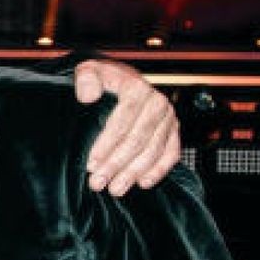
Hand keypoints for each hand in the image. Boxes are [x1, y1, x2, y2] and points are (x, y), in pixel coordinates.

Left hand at [74, 59, 179, 195]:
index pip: (122, 121)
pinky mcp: (174, 131)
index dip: (106, 145)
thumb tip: (87, 96)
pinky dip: (159, 170)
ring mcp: (168, 118)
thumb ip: (86, 78)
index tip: (91, 163)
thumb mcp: (90, 70)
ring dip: (134, 173)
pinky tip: (142, 182)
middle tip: (99, 183)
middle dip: (117, 165)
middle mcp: (157, 103)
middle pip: (137, 140)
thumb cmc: (103, 78)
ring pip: (153, 150)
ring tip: (115, 189)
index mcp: (137, 88)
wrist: (121, 78)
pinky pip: (171, 153)